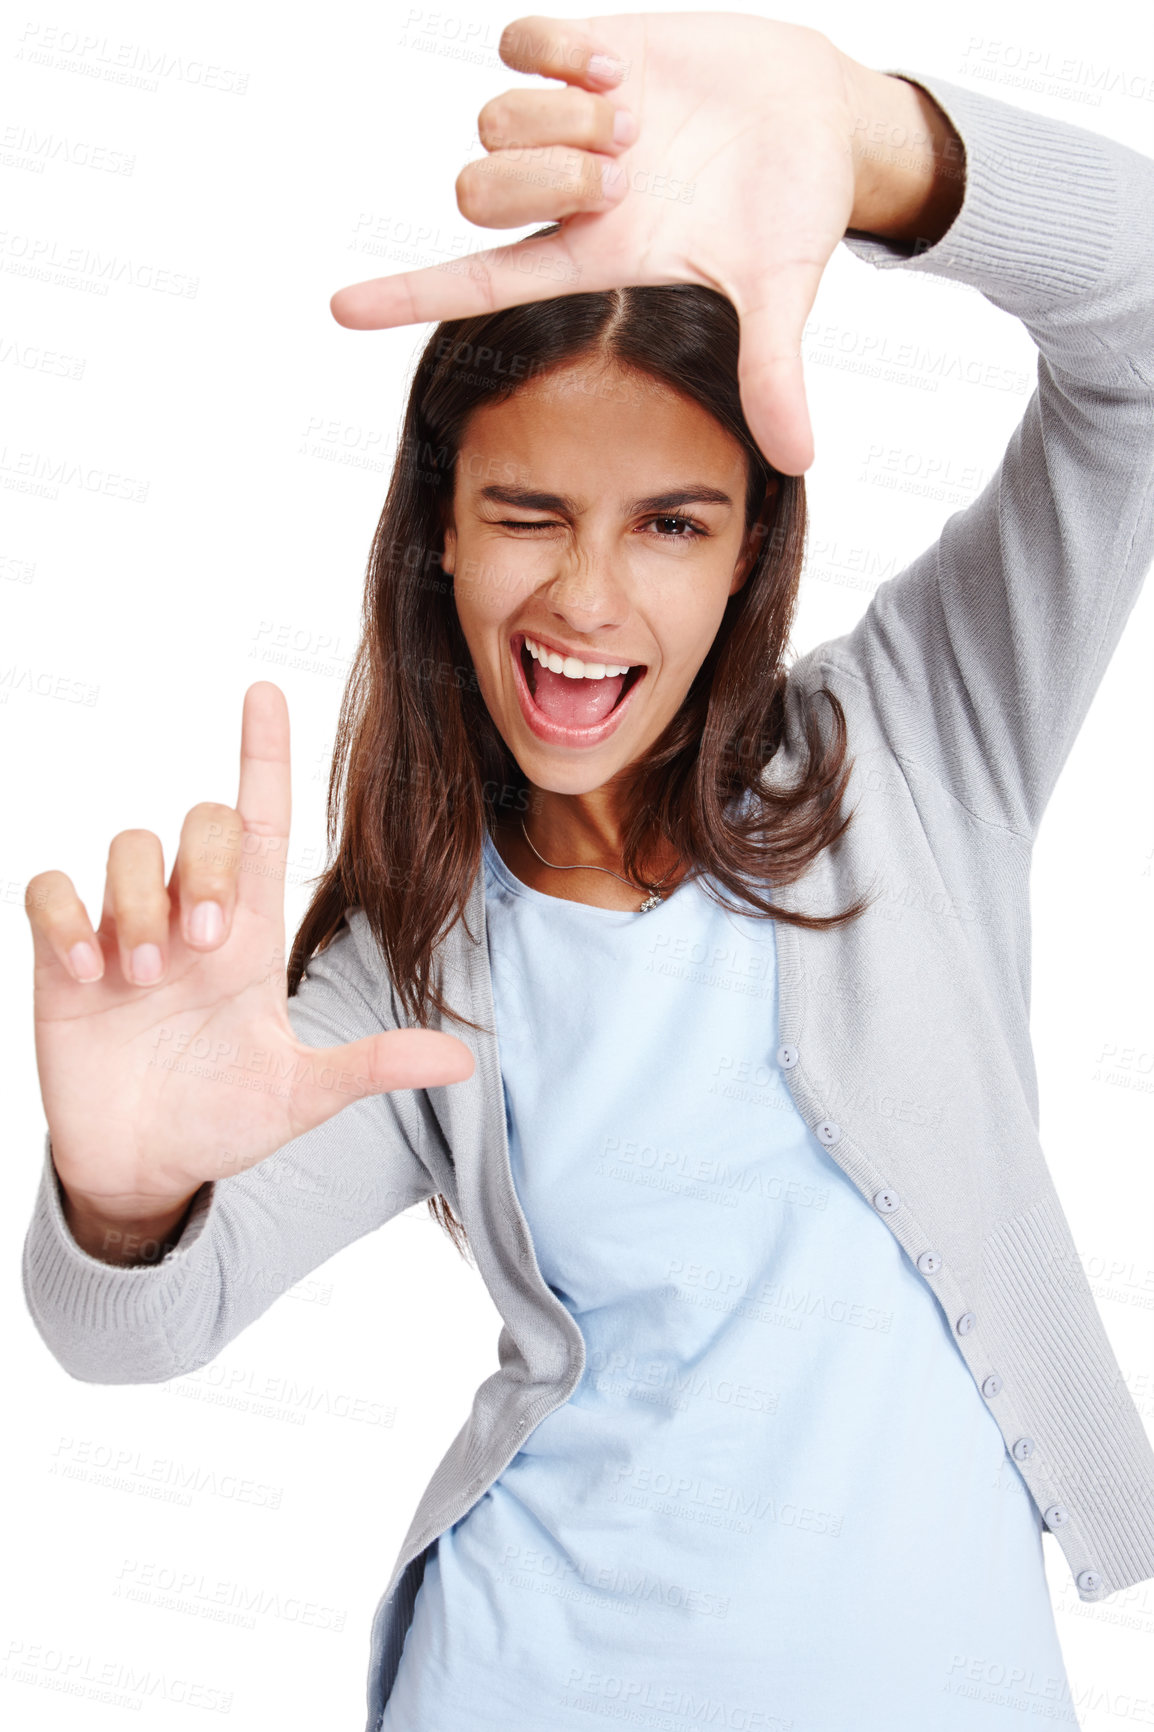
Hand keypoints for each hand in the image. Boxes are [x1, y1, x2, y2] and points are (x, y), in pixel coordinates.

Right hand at [25, 682, 473, 1226]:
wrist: (147, 1168)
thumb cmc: (223, 1117)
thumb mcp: (302, 1094)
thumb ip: (371, 1065)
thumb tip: (461, 1059)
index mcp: (253, 933)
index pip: (262, 821)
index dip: (263, 756)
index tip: (265, 693)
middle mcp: (191, 915)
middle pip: (201, 822)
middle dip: (206, 866)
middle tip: (204, 946)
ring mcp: (126, 933)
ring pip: (129, 847)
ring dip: (140, 904)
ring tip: (150, 979)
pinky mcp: (65, 959)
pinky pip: (52, 891)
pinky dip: (67, 920)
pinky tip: (88, 975)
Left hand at [331, 14, 880, 473]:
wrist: (818, 116)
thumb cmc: (792, 211)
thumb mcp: (781, 295)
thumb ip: (773, 373)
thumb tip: (798, 461)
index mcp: (594, 260)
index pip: (478, 285)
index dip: (408, 295)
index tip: (339, 308)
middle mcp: (565, 196)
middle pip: (473, 194)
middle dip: (540, 180)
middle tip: (621, 174)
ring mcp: (569, 123)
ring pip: (490, 122)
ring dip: (561, 120)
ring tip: (634, 120)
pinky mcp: (586, 53)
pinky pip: (520, 44)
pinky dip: (564, 53)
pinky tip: (622, 69)